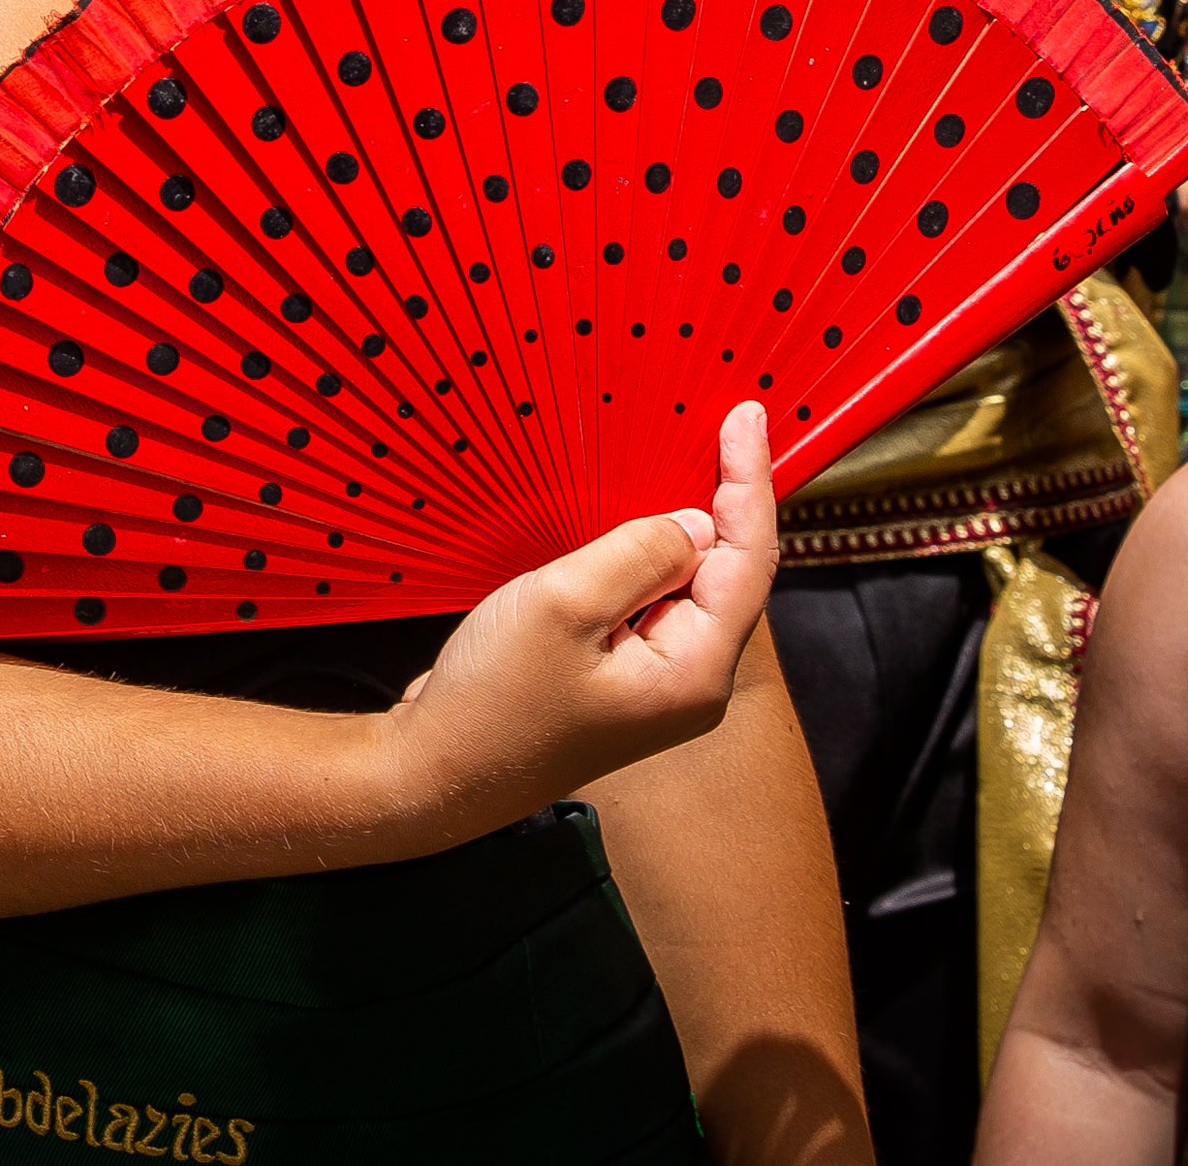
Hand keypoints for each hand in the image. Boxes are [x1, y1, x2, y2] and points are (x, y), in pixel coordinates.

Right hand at [389, 402, 777, 838]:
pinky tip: (636, 520)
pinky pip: (650, 600)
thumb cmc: (496, 698)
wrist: (437, 773)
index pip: (748, 562)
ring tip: (692, 456)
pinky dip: (651, 554)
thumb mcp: (563, 606)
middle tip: (724, 422)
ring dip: (689, 525)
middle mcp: (691, 680)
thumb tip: (694, 522)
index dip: (750, 482)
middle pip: (729, 574)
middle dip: (730, 500)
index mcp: (695, 671)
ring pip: (689, 585)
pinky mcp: (618, 676)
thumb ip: (638, 554)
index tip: (747, 414)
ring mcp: (654, 681)